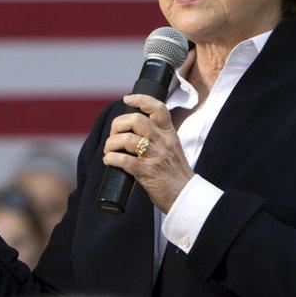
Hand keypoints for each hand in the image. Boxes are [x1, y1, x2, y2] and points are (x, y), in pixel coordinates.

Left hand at [102, 94, 194, 212]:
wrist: (186, 198)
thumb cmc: (175, 175)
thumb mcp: (172, 149)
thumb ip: (157, 139)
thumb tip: (132, 133)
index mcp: (170, 134)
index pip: (158, 108)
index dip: (141, 99)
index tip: (127, 99)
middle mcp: (163, 142)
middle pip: (136, 120)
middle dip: (118, 125)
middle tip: (113, 135)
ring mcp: (155, 156)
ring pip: (127, 139)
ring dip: (111, 144)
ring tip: (109, 151)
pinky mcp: (147, 172)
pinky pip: (124, 160)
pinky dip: (111, 159)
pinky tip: (109, 161)